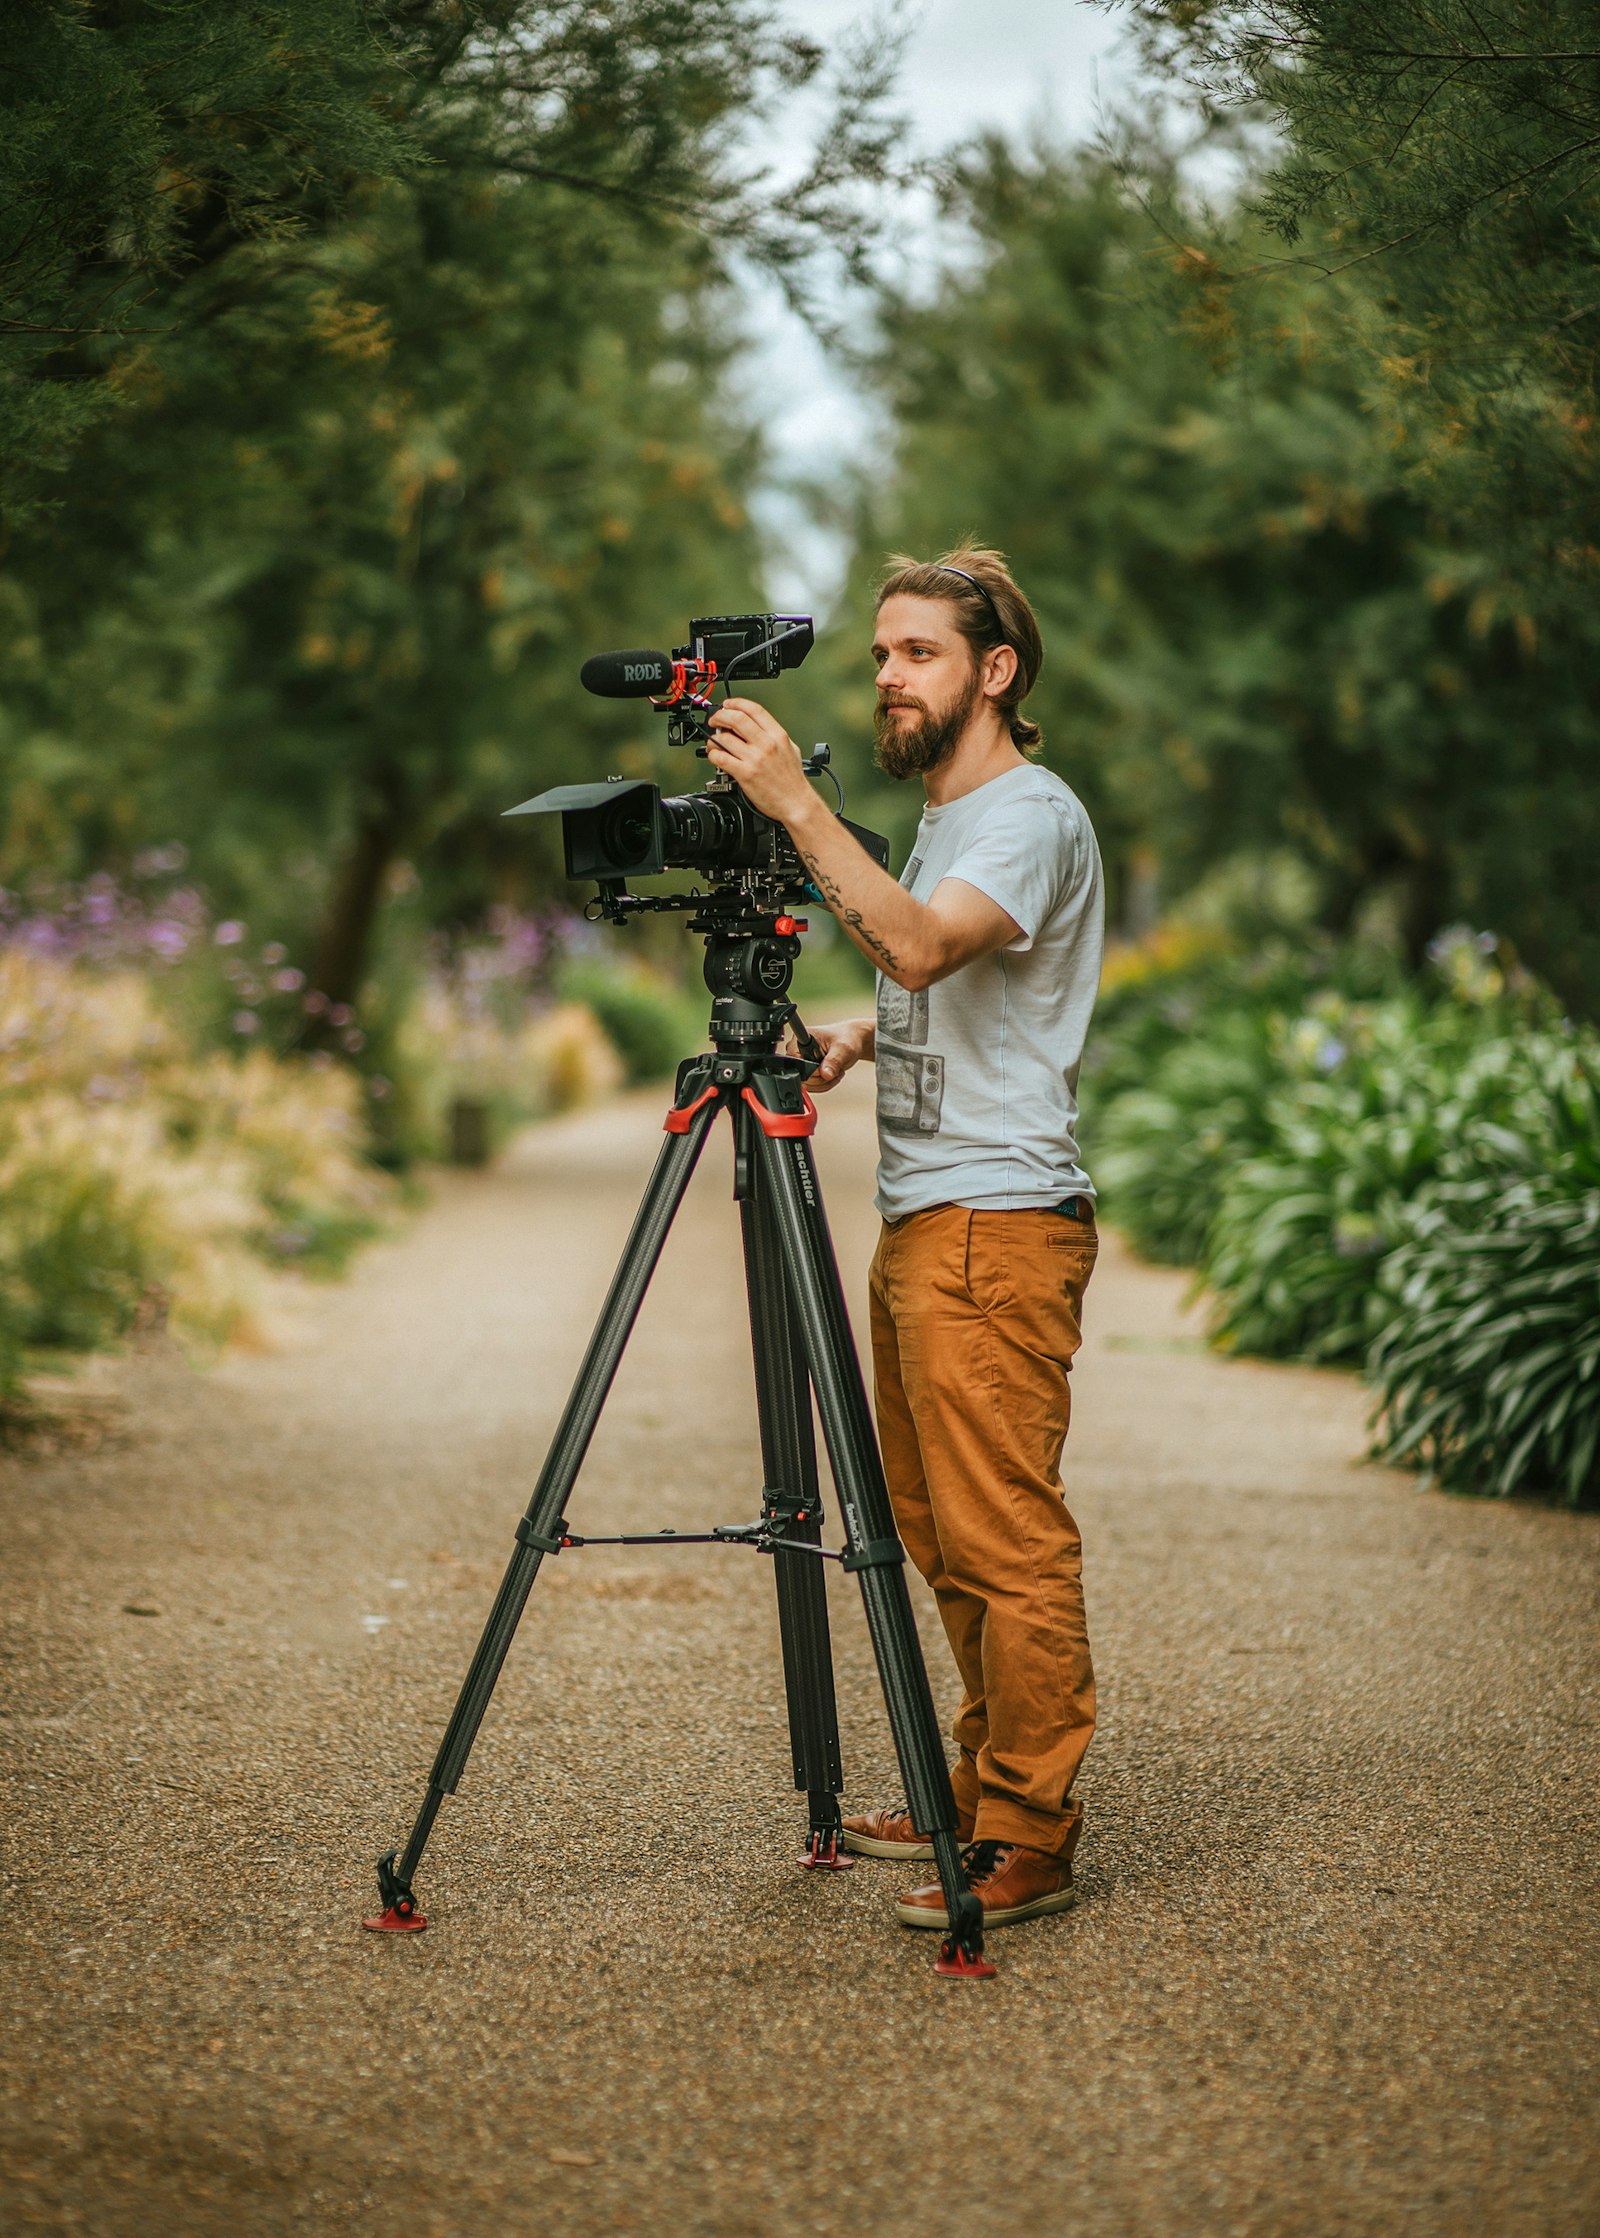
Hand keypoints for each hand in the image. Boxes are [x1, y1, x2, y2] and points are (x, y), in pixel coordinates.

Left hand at [705, 697, 815, 823]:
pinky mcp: (745, 774)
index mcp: (778, 735)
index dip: (736, 703)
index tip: (727, 705)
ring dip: (713, 738)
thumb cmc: (793, 780)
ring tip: (714, 742)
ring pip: (724, 738)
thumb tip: (757, 726)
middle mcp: (766, 744)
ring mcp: (755, 759)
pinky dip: (713, 754)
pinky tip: (715, 756)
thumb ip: (774, 735)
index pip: (754, 709)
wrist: (796, 803)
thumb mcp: (791, 749)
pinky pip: (721, 758)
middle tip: (715, 721)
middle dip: (720, 716)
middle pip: (736, 718)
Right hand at [803, 1017, 873, 1092]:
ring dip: (824, 1082)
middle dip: (821, 1078)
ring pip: (806, 1084)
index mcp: (801, 1039)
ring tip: (834, 1070)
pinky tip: (831, 1073)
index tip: (825, 1068)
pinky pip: (811, 1086)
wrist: (851, 1041)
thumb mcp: (843, 1048)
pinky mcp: (806, 1070)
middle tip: (834, 1069)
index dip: (811, 1070)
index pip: (796, 1062)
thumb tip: (825, 1074)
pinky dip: (823, 1084)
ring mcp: (801, 1061)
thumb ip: (834, 1061)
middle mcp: (797, 1050)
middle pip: (801, 1076)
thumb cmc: (847, 1038)